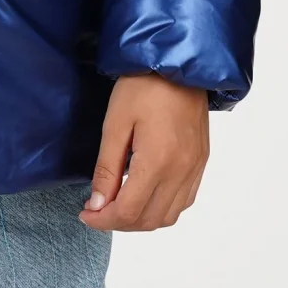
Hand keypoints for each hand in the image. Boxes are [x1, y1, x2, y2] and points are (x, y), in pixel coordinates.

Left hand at [81, 73, 209, 230]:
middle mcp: (181, 171)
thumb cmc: (143, 86)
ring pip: (168, 216)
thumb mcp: (115, 124)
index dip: (103, 220)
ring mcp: (195, 168)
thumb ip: (106, 169)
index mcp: (158, 161)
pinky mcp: (201, 162)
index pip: (129, 211)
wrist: (179, 64)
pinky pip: (183, 201)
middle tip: (97, 210)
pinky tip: (143, 195)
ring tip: (118, 204)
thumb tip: (97, 204)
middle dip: (118, 222)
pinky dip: (161, 208)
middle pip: (148, 220)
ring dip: (140, 219)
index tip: (85, 213)